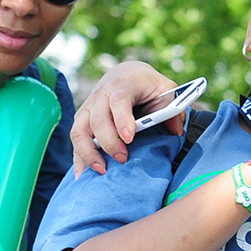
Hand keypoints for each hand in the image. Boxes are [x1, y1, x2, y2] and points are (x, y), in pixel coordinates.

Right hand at [70, 61, 179, 177]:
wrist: (125, 74)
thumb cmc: (147, 85)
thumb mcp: (165, 90)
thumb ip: (173, 109)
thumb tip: (176, 132)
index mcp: (123, 86)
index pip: (119, 102)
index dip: (123, 120)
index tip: (129, 138)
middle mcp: (101, 95)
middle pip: (98, 120)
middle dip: (109, 142)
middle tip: (123, 158)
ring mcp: (88, 108)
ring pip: (79, 131)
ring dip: (88, 153)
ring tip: (102, 170)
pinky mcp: (82, 120)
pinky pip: (75, 140)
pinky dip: (78, 158)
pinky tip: (82, 175)